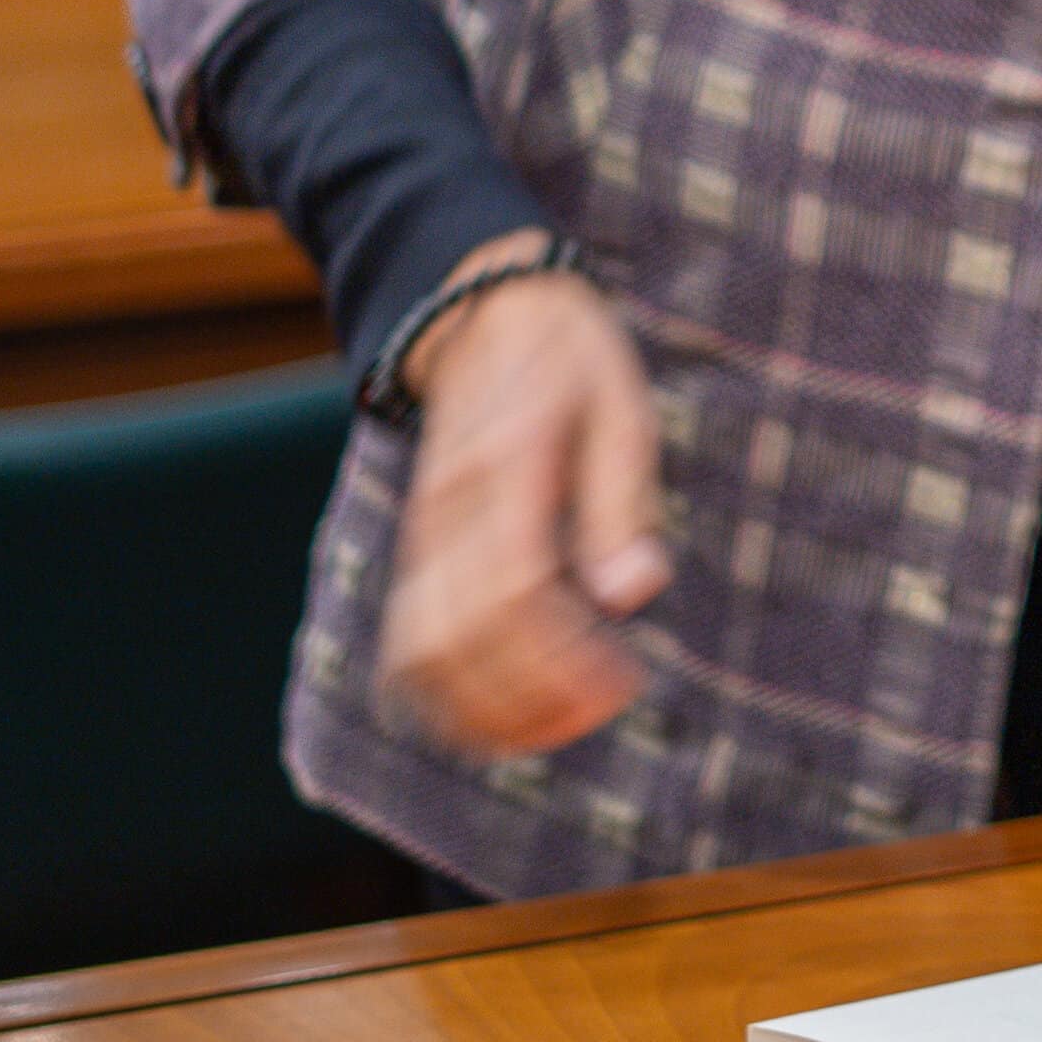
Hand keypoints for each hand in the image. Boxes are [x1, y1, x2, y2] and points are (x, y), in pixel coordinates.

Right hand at [376, 238, 666, 758]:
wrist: (484, 312)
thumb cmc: (568, 361)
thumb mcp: (621, 410)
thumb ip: (624, 502)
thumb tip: (634, 594)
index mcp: (505, 472)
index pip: (512, 591)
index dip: (559, 657)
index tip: (619, 684)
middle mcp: (449, 512)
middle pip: (460, 637)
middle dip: (526, 697)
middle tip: (596, 713)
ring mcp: (423, 534)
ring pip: (420, 650)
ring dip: (480, 708)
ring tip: (551, 729)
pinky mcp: (418, 550)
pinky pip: (407, 639)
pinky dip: (444, 692)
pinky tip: (498, 716)